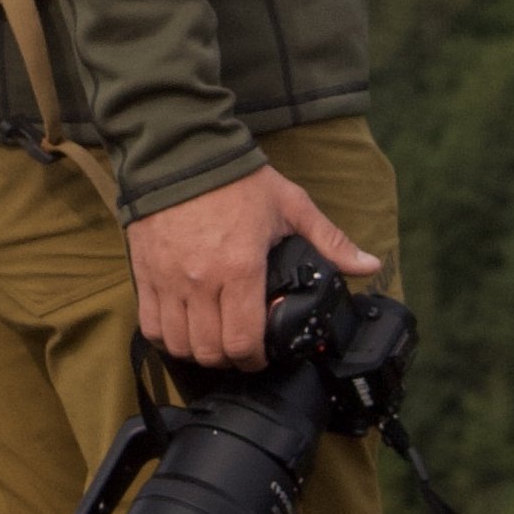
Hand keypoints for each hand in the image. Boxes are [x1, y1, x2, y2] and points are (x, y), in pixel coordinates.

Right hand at [127, 163, 380, 371]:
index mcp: (240, 269)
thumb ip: (330, 240)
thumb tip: (369, 266)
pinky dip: (166, 337)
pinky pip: (150, 325)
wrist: (181, 152)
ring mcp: (168, 280)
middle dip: (229, 360)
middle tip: (239, 351)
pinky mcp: (145, 274)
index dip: (254, 361)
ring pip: (178, 344)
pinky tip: (181, 330)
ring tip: (211, 342)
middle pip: (210, 351)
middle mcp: (201, 282)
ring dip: (197, 352)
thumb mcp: (290, 205)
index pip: (244, 341)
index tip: (261, 357)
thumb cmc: (236, 180)